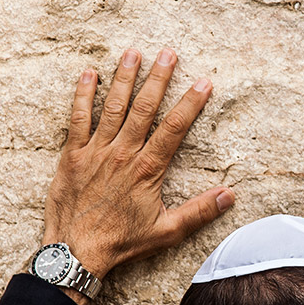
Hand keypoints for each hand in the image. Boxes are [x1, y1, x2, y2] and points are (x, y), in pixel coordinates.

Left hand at [43, 48, 234, 303]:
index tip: (204, 82)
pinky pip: (78, 119)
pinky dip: (83, 96)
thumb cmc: (122, 244)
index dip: (190, 103)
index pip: (174, 128)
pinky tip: (89, 74)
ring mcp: (96, 152)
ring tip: (133, 53)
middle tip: (168, 52)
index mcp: (147, 169)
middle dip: (158, 78)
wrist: (76, 252)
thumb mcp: (167, 232)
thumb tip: (230, 195)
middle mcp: (123, 154)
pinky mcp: (73, 156)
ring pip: (113, 107)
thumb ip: (199, 211)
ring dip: (124, 78)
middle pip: (144, 108)